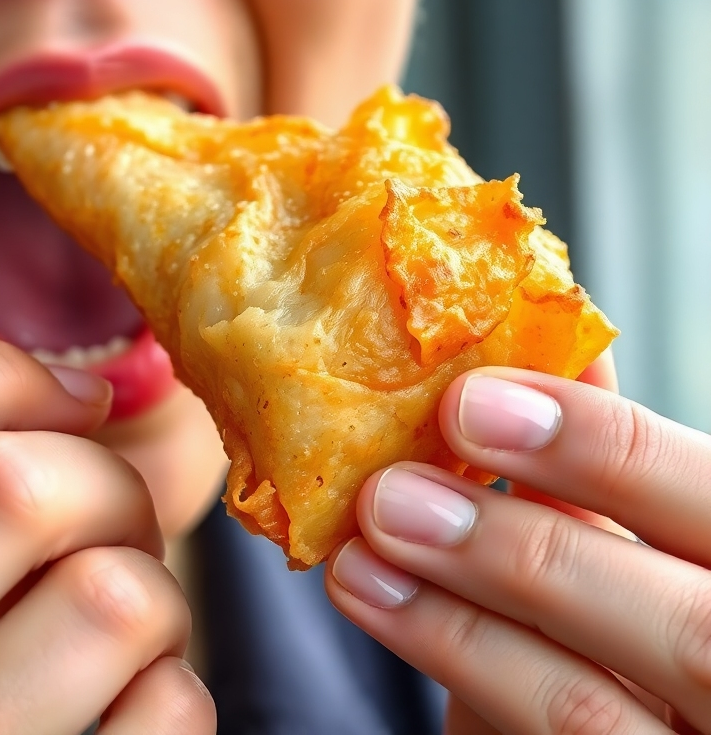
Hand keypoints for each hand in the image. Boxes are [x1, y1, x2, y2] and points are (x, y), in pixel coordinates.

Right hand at [0, 339, 214, 734]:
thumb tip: (80, 389)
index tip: (74, 399)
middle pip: (8, 484)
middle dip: (105, 483)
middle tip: (111, 526)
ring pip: (109, 596)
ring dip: (150, 592)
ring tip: (114, 629)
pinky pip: (165, 709)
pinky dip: (169, 690)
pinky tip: (117, 712)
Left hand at [325, 354, 710, 733]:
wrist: (631, 707)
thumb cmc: (636, 606)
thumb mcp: (640, 532)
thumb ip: (608, 461)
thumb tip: (550, 340)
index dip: (609, 452)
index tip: (472, 399)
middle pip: (686, 632)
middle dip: (525, 550)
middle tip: (393, 493)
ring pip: (593, 711)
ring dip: (456, 626)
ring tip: (359, 561)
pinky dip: (455, 674)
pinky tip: (383, 610)